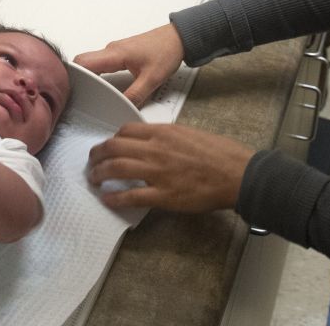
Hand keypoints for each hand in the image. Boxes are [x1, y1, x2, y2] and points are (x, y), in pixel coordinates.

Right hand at [73, 24, 184, 106]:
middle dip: (78, 77)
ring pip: (92, 62)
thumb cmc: (166, 51)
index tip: (72, 89)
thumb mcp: (153, 79)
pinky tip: (102, 85)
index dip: (74, 76)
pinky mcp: (119, 53)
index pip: (84, 62)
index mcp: (115, 54)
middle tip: (78, 94)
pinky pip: (100, 62)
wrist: (178, 37)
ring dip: (88, 76)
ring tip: (89, 92)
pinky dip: (97, 73)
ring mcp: (114, 50)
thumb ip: (136, 95)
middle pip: (83, 62)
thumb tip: (123, 107)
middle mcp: (111, 50)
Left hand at [87, 122, 253, 211]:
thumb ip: (168, 137)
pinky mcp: (163, 195)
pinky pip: (131, 196)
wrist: (237, 173)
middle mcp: (155, 149)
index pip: (126, 130)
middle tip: (92, 161)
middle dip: (98, 154)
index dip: (113, 138)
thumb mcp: (190, 134)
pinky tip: (107, 199)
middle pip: (114, 147)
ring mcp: (157, 172)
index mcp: (163, 132)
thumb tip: (154, 142)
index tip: (110, 145)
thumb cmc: (220, 153)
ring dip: (100, 174)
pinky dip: (115, 198)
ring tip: (94, 179)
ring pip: (116, 168)